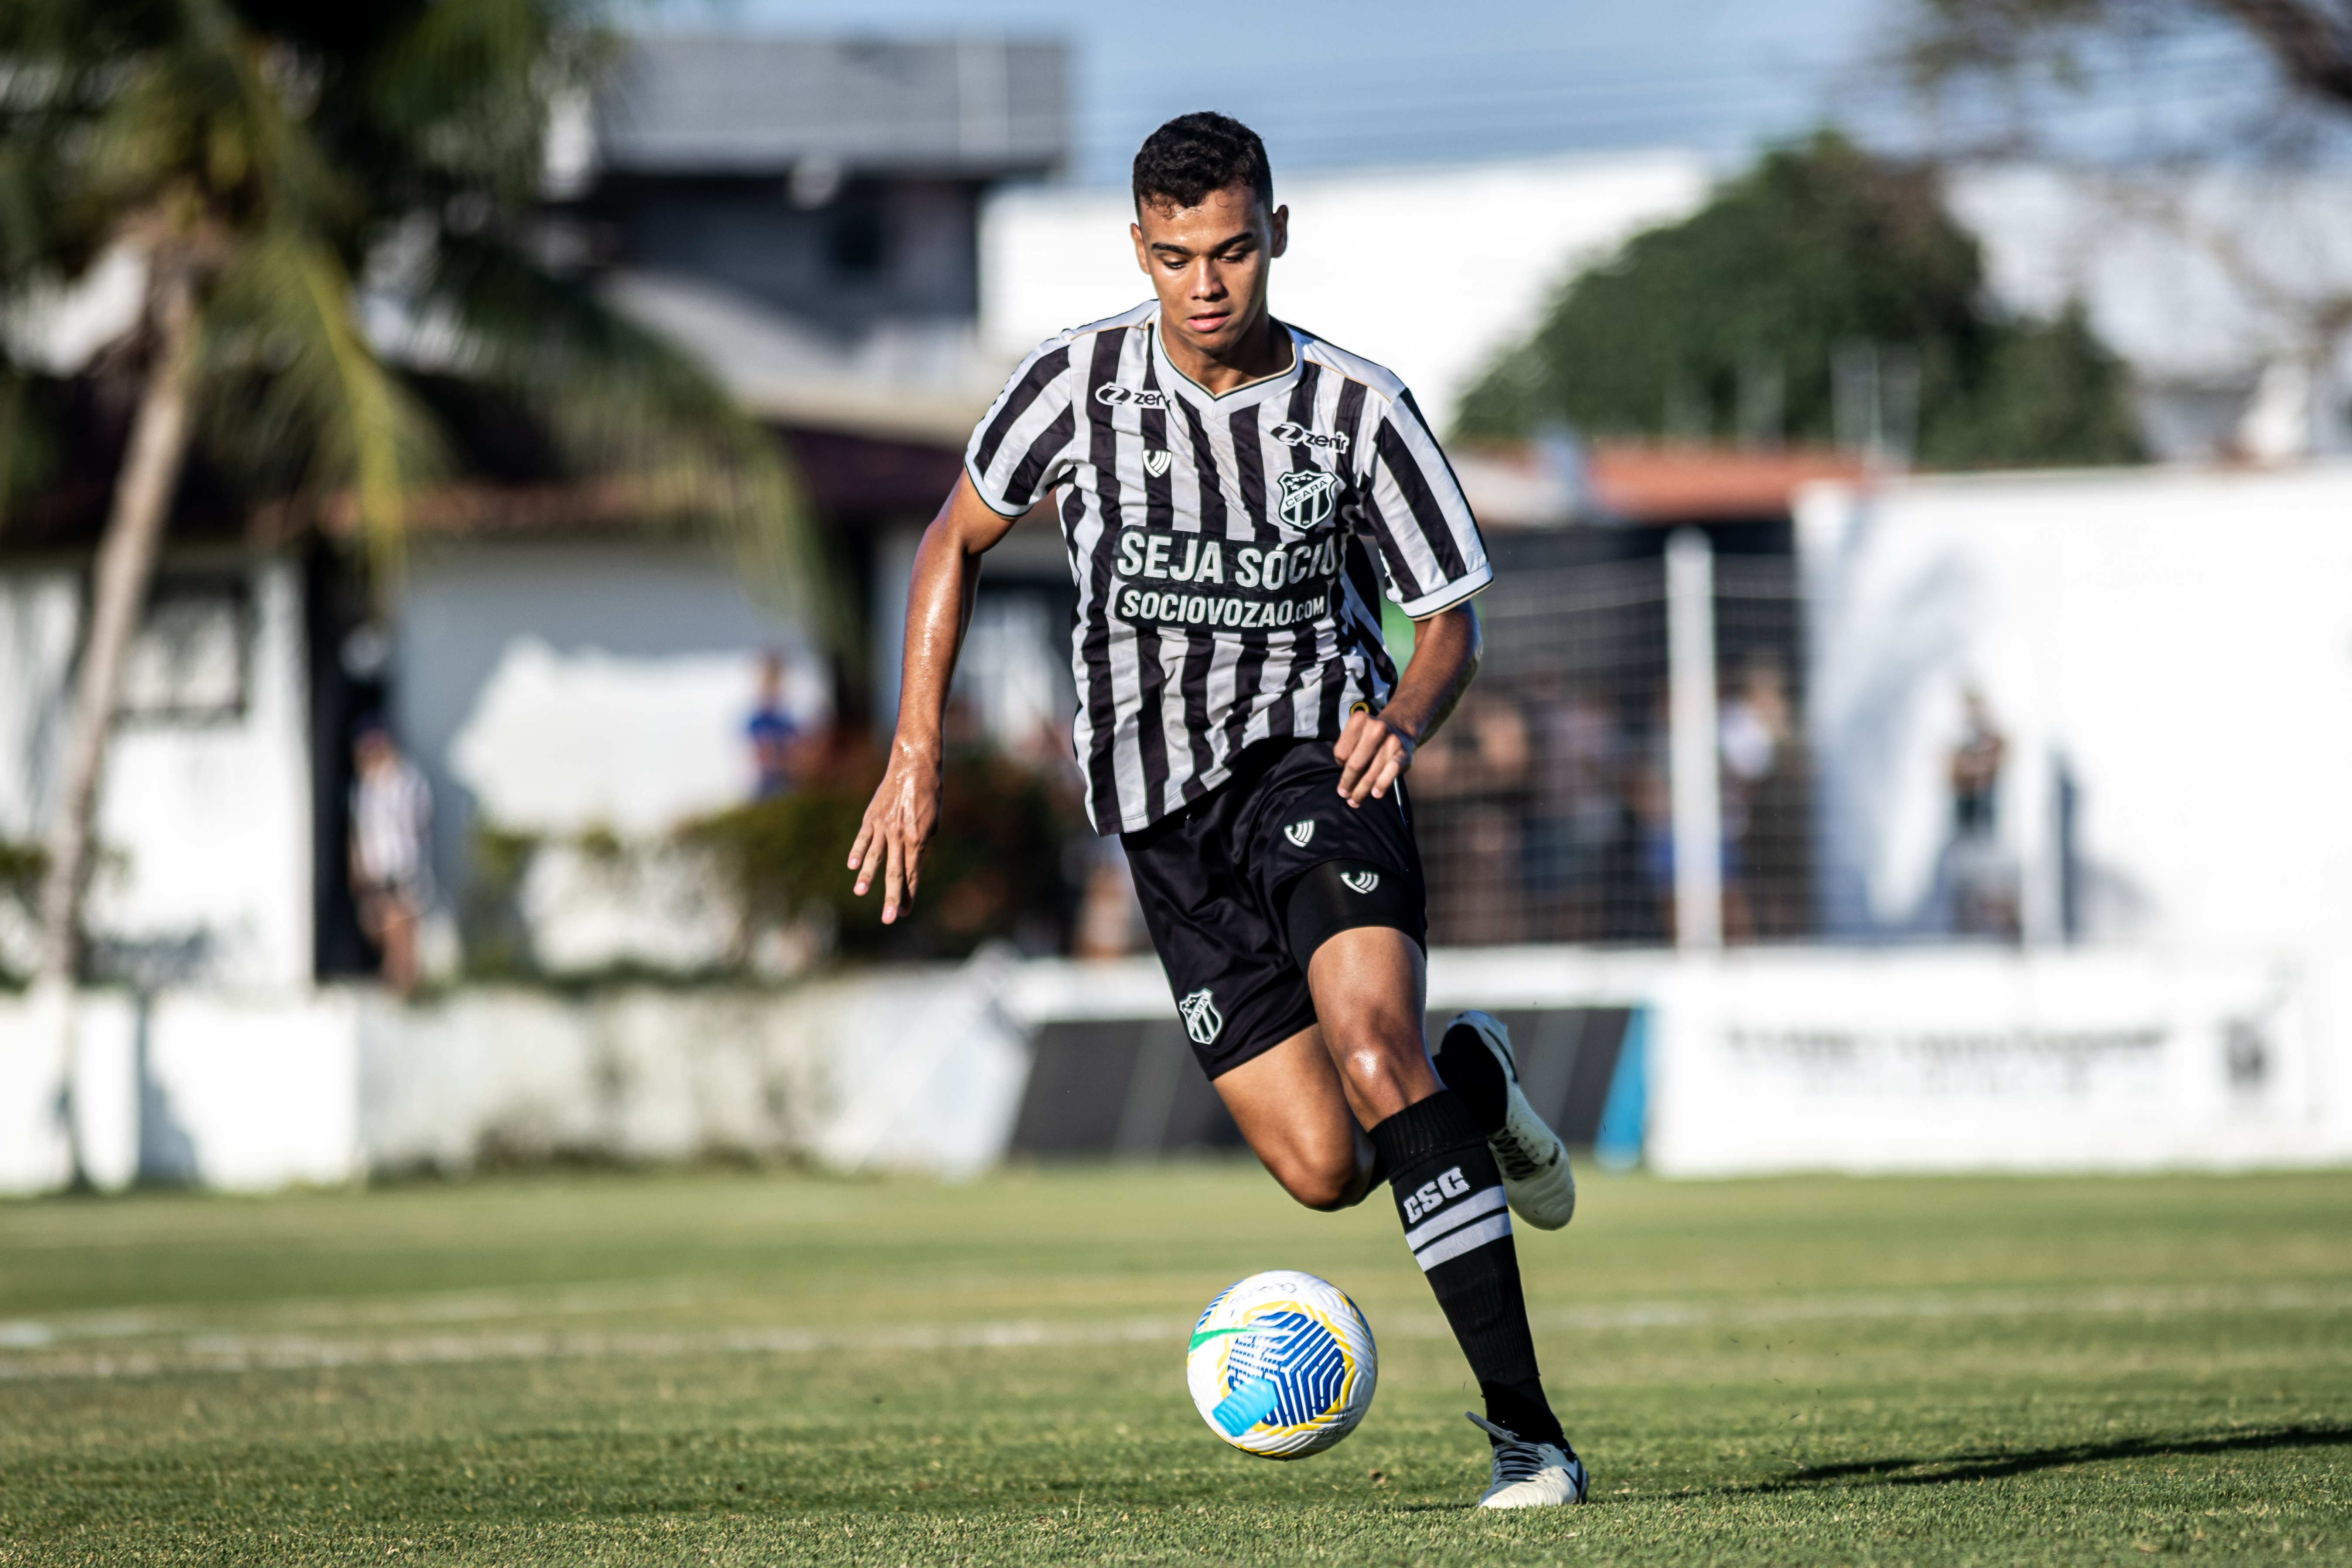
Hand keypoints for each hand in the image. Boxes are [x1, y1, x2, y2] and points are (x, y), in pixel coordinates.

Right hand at [847, 743, 942, 923]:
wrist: (915, 766)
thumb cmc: (929, 796)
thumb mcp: (932, 823)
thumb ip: (920, 845)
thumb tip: (910, 867)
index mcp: (919, 839)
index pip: (913, 874)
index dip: (910, 895)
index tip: (905, 914)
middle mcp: (901, 835)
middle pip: (895, 872)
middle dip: (893, 897)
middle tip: (889, 919)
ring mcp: (884, 826)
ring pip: (875, 856)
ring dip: (868, 876)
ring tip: (861, 893)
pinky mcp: (871, 817)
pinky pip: (863, 838)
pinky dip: (857, 851)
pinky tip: (852, 866)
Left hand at [1332, 708, 1415, 807]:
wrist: (1400, 730)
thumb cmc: (1371, 739)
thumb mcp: (1356, 736)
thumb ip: (1347, 753)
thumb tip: (1345, 784)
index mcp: (1359, 720)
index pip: (1341, 752)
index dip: (1339, 764)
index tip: (1343, 768)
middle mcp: (1376, 728)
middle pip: (1354, 764)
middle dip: (1347, 782)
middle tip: (1343, 794)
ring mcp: (1391, 741)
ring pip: (1370, 773)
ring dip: (1361, 791)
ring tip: (1354, 801)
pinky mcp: (1403, 754)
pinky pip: (1390, 772)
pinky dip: (1381, 785)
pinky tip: (1375, 794)